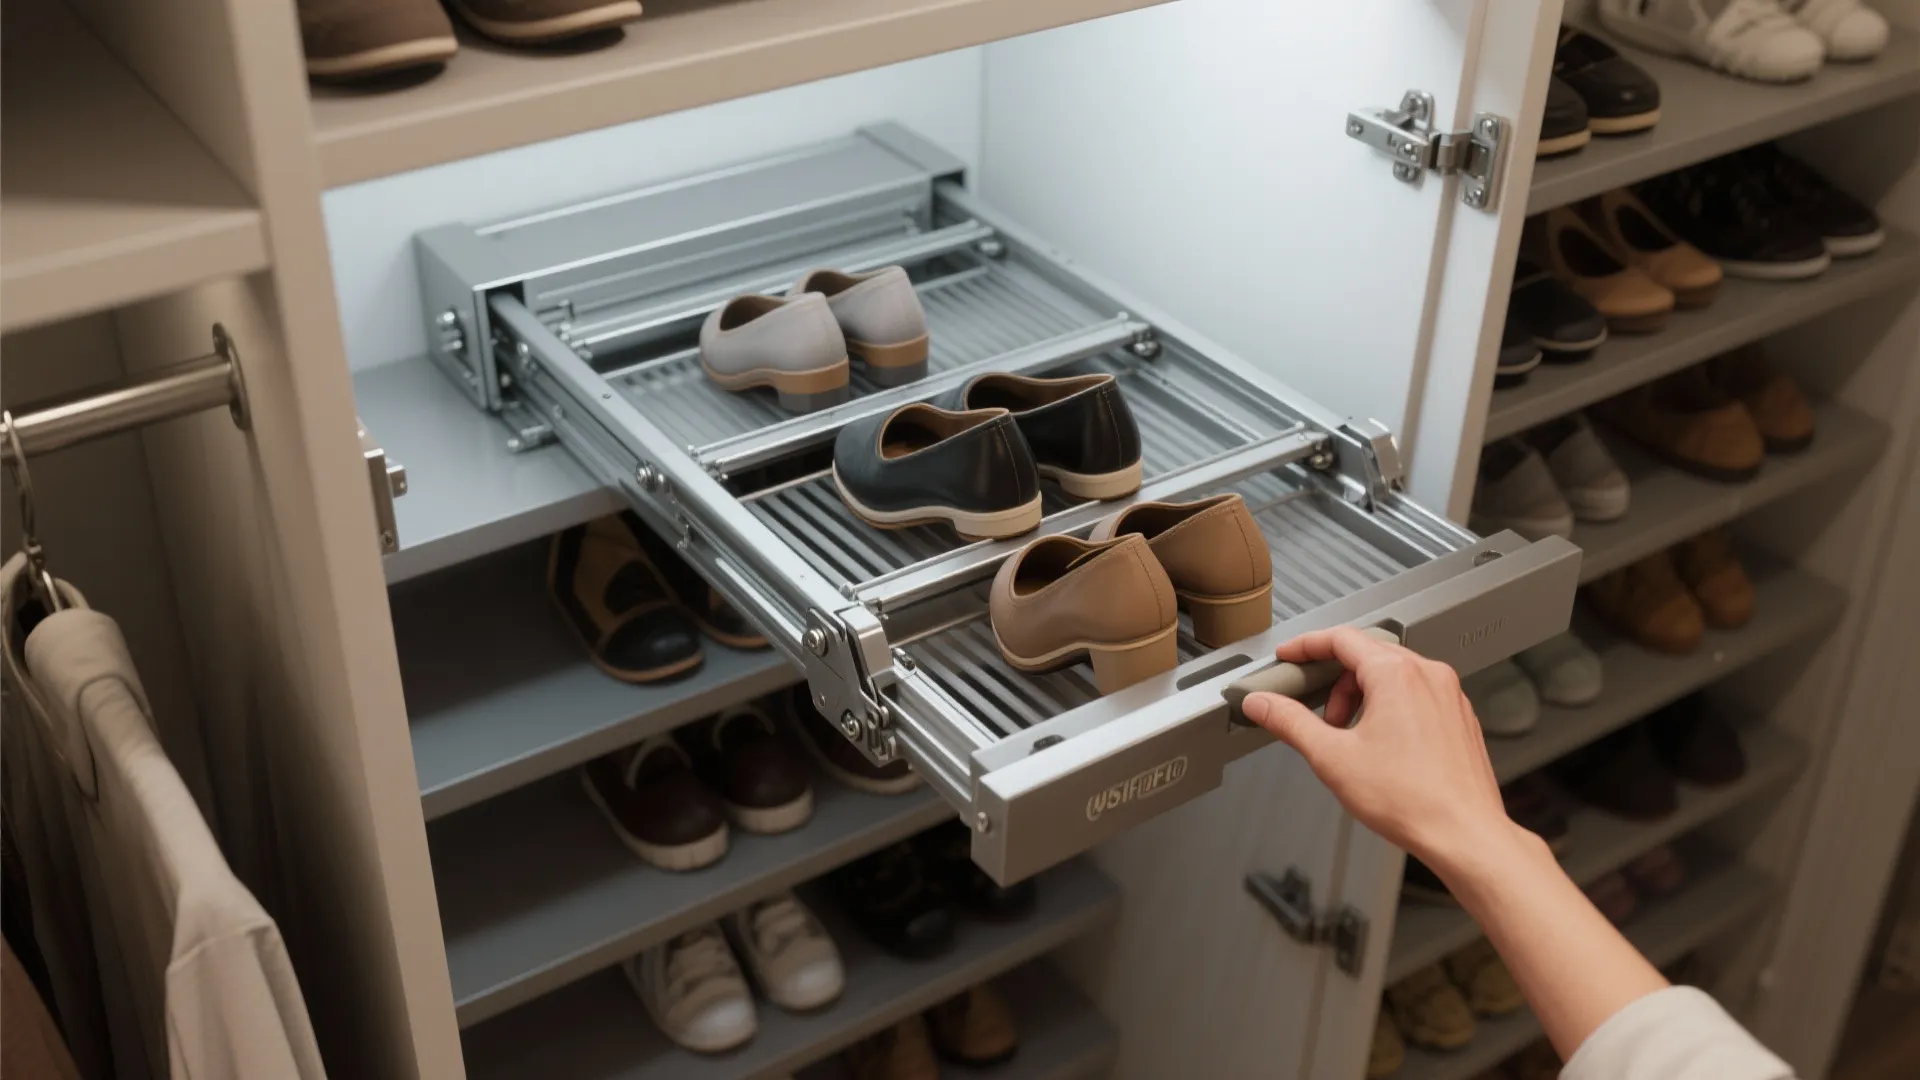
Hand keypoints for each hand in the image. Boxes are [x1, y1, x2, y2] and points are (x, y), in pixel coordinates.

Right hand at [1239, 626, 1518, 872]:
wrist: (1464, 834)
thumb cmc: (1413, 800)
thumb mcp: (1332, 757)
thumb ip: (1290, 722)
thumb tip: (1262, 704)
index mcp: (1397, 675)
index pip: (1341, 638)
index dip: (1306, 646)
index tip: (1290, 658)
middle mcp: (1429, 676)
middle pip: (1367, 656)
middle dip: (1335, 682)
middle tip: (1320, 717)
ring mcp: (1449, 696)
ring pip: (1394, 675)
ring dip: (1362, 696)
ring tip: (1351, 738)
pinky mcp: (1459, 717)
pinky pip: (1417, 695)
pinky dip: (1391, 708)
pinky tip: (1382, 747)